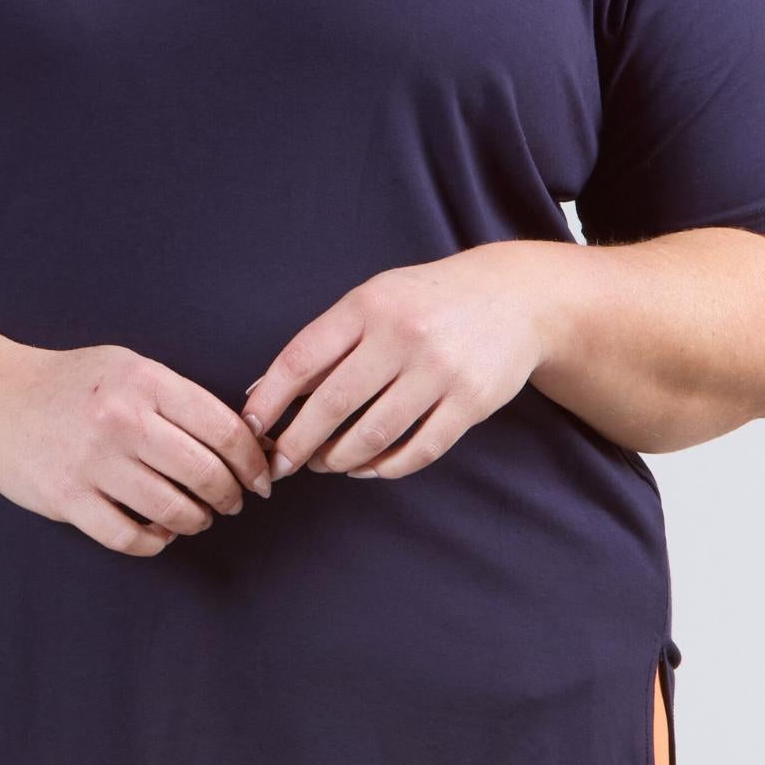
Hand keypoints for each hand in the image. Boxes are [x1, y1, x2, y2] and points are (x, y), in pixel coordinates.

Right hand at [0, 339, 272, 556]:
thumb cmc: (70, 385)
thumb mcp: (128, 368)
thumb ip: (179, 398)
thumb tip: (242, 439)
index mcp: (144, 382)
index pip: (223, 429)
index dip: (252, 461)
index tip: (260, 478)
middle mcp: (120, 420)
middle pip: (205, 473)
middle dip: (231, 495)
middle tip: (233, 502)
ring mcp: (92, 462)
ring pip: (173, 510)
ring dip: (197, 520)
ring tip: (198, 516)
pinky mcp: (68, 499)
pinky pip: (129, 537)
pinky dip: (155, 542)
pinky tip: (160, 532)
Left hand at [241, 245, 561, 480]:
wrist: (514, 297)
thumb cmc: (428, 302)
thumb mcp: (376, 301)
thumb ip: (327, 343)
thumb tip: (263, 394)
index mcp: (369, 305)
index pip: (302, 359)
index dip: (269, 400)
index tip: (251, 429)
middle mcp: (403, 335)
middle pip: (332, 404)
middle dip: (297, 443)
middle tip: (280, 465)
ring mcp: (440, 371)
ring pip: (373, 435)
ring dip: (339, 459)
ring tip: (324, 463)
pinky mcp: (470, 402)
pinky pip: (418, 451)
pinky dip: (385, 467)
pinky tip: (368, 468)